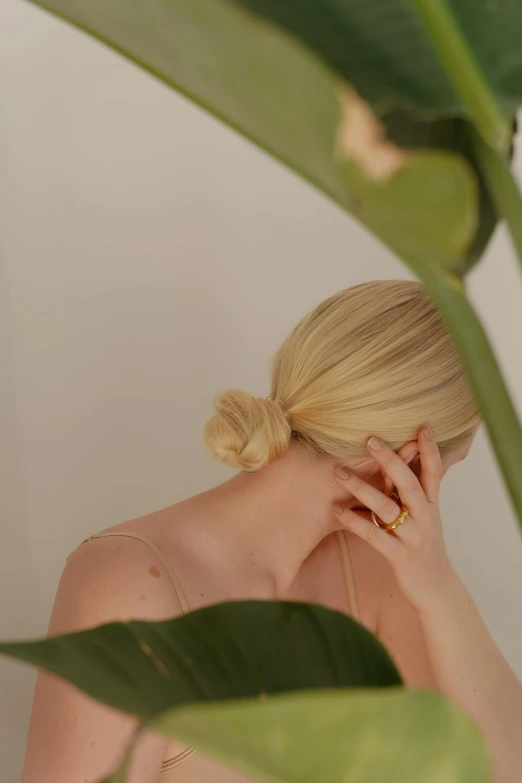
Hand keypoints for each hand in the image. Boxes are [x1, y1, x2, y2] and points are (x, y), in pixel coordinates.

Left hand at [332, 428, 454, 611]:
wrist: (436, 590)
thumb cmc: (423, 547)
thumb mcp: (423, 518)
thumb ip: (409, 494)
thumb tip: (394, 466)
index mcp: (431, 506)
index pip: (433, 473)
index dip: (430, 451)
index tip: (423, 428)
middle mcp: (425, 518)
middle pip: (408, 483)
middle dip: (390, 460)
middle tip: (370, 440)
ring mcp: (412, 537)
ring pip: (387, 508)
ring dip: (362, 489)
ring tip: (339, 473)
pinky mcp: (399, 556)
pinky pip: (374, 536)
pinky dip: (354, 521)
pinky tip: (337, 510)